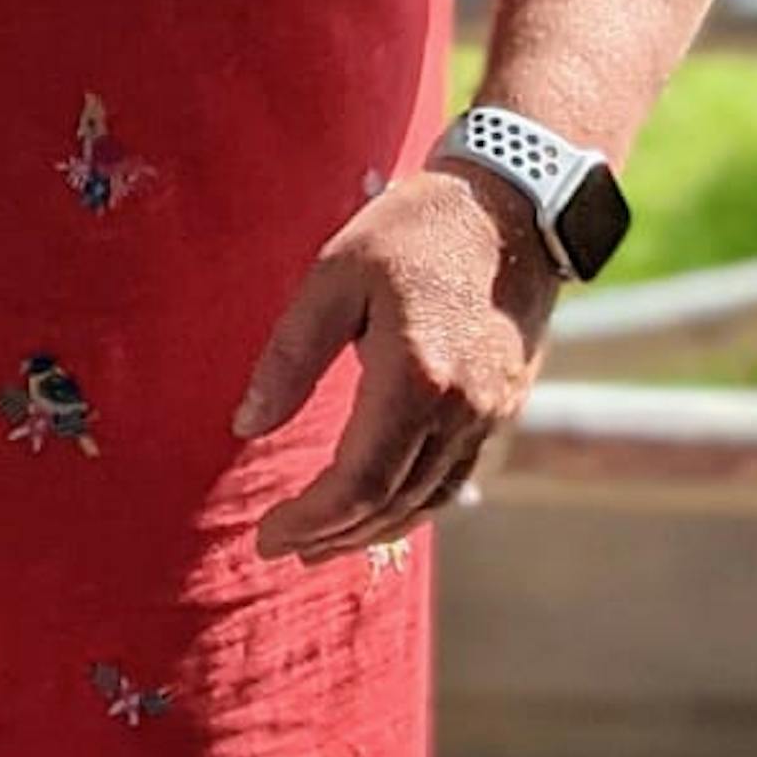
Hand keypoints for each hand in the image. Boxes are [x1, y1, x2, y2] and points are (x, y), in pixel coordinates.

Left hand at [236, 167, 560, 562]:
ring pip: (428, 500)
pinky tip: (381, 508)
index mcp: (415, 379)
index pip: (358, 482)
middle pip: (392, 502)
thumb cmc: (411, 232)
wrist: (510, 209)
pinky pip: (456, 478)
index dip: (311, 519)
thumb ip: (289, 356)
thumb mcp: (333, 277)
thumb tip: (246, 425)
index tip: (266, 535)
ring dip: (372, 530)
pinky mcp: (505, 407)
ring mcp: (491, 414)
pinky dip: (412, 505)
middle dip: (332, 534)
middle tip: (281, 547)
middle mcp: (462, 410)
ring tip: (322, 542)